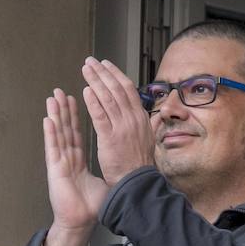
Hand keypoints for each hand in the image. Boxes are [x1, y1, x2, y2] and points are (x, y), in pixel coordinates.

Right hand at [43, 88, 106, 245]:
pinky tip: (48, 120)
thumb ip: (106, 170)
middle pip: (66, 129)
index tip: (77, 99)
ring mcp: (60, 162)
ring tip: (52, 98)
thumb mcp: (101, 182)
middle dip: (64, 109)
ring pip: (58, 134)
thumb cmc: (89, 205)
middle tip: (60, 91)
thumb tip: (120, 164)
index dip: (77, 117)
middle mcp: (67, 158)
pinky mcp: (55, 170)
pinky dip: (51, 133)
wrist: (80, 221)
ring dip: (55, 115)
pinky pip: (53, 148)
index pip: (78, 133)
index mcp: (77, 160)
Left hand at [80, 57, 154, 186]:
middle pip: (117, 89)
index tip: (106, 65)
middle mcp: (133, 119)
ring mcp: (122, 128)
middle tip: (90, 62)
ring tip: (85, 70)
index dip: (116, 75)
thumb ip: (152, 125)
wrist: (138, 183)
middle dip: (103, 73)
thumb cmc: (140, 165)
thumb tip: (159, 115)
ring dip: (95, 81)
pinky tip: (86, 91)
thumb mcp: (150, 140)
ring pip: (108, 98)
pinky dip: (93, 102)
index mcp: (141, 118)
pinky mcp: (110, 138)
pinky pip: (100, 116)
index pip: (128, 89)